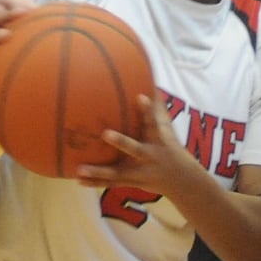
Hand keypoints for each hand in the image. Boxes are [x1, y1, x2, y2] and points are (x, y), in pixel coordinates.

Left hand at [76, 93, 194, 196]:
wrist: (182, 179)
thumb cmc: (169, 145)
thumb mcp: (167, 126)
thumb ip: (156, 105)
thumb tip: (148, 77)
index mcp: (158, 138)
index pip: (155, 121)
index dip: (149, 109)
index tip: (141, 97)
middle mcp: (150, 155)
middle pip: (135, 148)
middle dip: (122, 142)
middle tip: (105, 133)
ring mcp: (141, 171)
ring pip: (119, 172)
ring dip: (100, 171)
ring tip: (80, 169)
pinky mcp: (132, 182)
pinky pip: (112, 182)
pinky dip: (96, 182)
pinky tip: (78, 180)